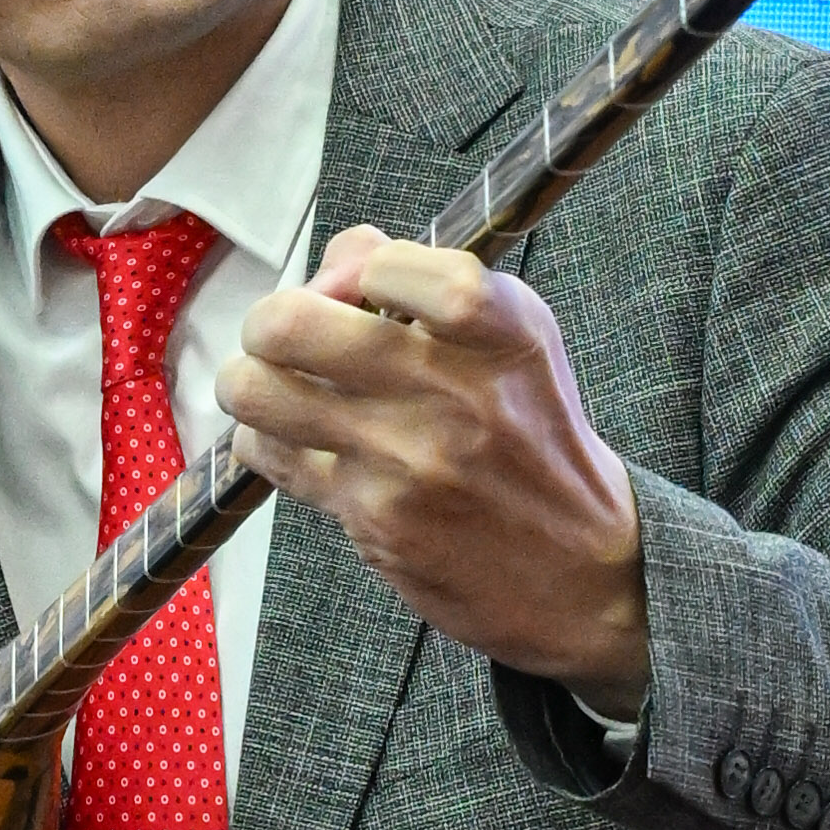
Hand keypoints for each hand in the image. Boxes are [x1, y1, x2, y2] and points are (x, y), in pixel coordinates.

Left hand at [217, 230, 650, 711]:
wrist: (579, 571)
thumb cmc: (531, 435)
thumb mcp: (514, 340)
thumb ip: (424, 279)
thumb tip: (335, 259)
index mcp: (506, 333)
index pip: (393, 267)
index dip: (357, 265)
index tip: (363, 285)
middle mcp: (458, 395)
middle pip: (290, 324)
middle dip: (273, 317)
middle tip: (289, 332)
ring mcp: (408, 462)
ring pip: (255, 389)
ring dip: (250, 378)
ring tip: (277, 383)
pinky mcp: (373, 518)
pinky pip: (268, 452)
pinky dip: (269, 438)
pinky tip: (301, 439)